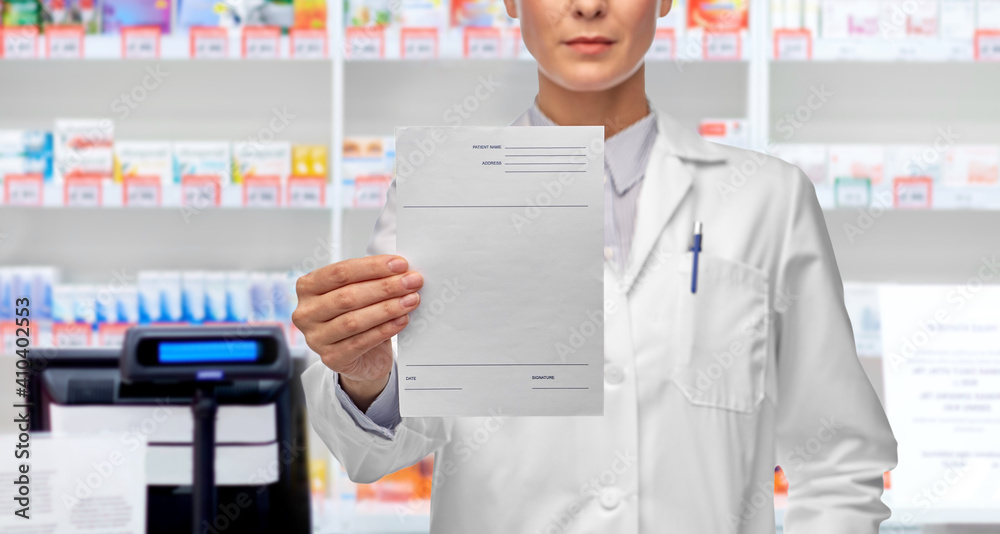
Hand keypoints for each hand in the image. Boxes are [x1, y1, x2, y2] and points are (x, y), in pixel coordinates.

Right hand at [293, 255, 422, 409]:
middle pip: (348, 296)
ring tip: (411, 300)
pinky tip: (402, 320)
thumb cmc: (358, 315)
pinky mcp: (331, 358)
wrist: (361, 356)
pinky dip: (385, 330)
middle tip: (412, 282)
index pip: (340, 272)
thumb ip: (371, 278)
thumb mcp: (359, 292)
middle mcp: (306, 312)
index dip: (372, 267)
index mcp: (308, 287)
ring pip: (354, 320)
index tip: (400, 264)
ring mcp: (315, 338)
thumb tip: (400, 269)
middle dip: (385, 287)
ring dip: (387, 308)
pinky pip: (361, 342)